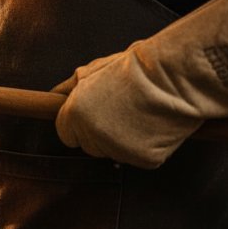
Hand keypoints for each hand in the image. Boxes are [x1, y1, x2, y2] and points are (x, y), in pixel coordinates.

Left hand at [54, 0, 227, 168]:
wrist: (175, 76)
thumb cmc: (136, 68)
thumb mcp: (94, 71)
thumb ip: (70, 88)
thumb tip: (52, 96)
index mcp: (75, 114)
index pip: (66, 134)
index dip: (80, 124)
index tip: (96, 115)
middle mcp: (92, 134)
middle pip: (89, 146)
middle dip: (102, 132)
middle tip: (124, 111)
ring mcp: (117, 149)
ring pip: (114, 152)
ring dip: (124, 140)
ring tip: (142, 114)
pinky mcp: (143, 159)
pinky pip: (140, 158)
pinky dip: (149, 146)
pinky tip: (156, 125)